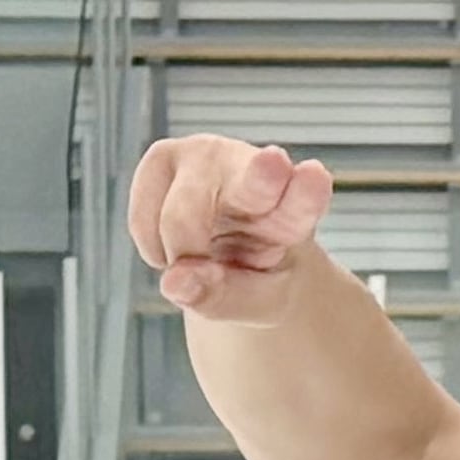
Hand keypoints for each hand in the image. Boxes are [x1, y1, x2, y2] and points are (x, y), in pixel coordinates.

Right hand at [127, 133, 335, 325]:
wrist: (232, 249)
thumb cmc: (255, 273)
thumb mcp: (258, 304)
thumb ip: (225, 299)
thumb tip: (174, 282)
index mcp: (293, 209)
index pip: (302, 199)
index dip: (306, 190)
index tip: (316, 176)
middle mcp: (252, 169)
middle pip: (252, 181)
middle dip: (260, 177)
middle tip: (275, 164)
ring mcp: (206, 156)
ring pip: (179, 218)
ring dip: (180, 255)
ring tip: (201, 257)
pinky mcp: (163, 156)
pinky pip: (144, 220)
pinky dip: (153, 248)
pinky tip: (178, 244)